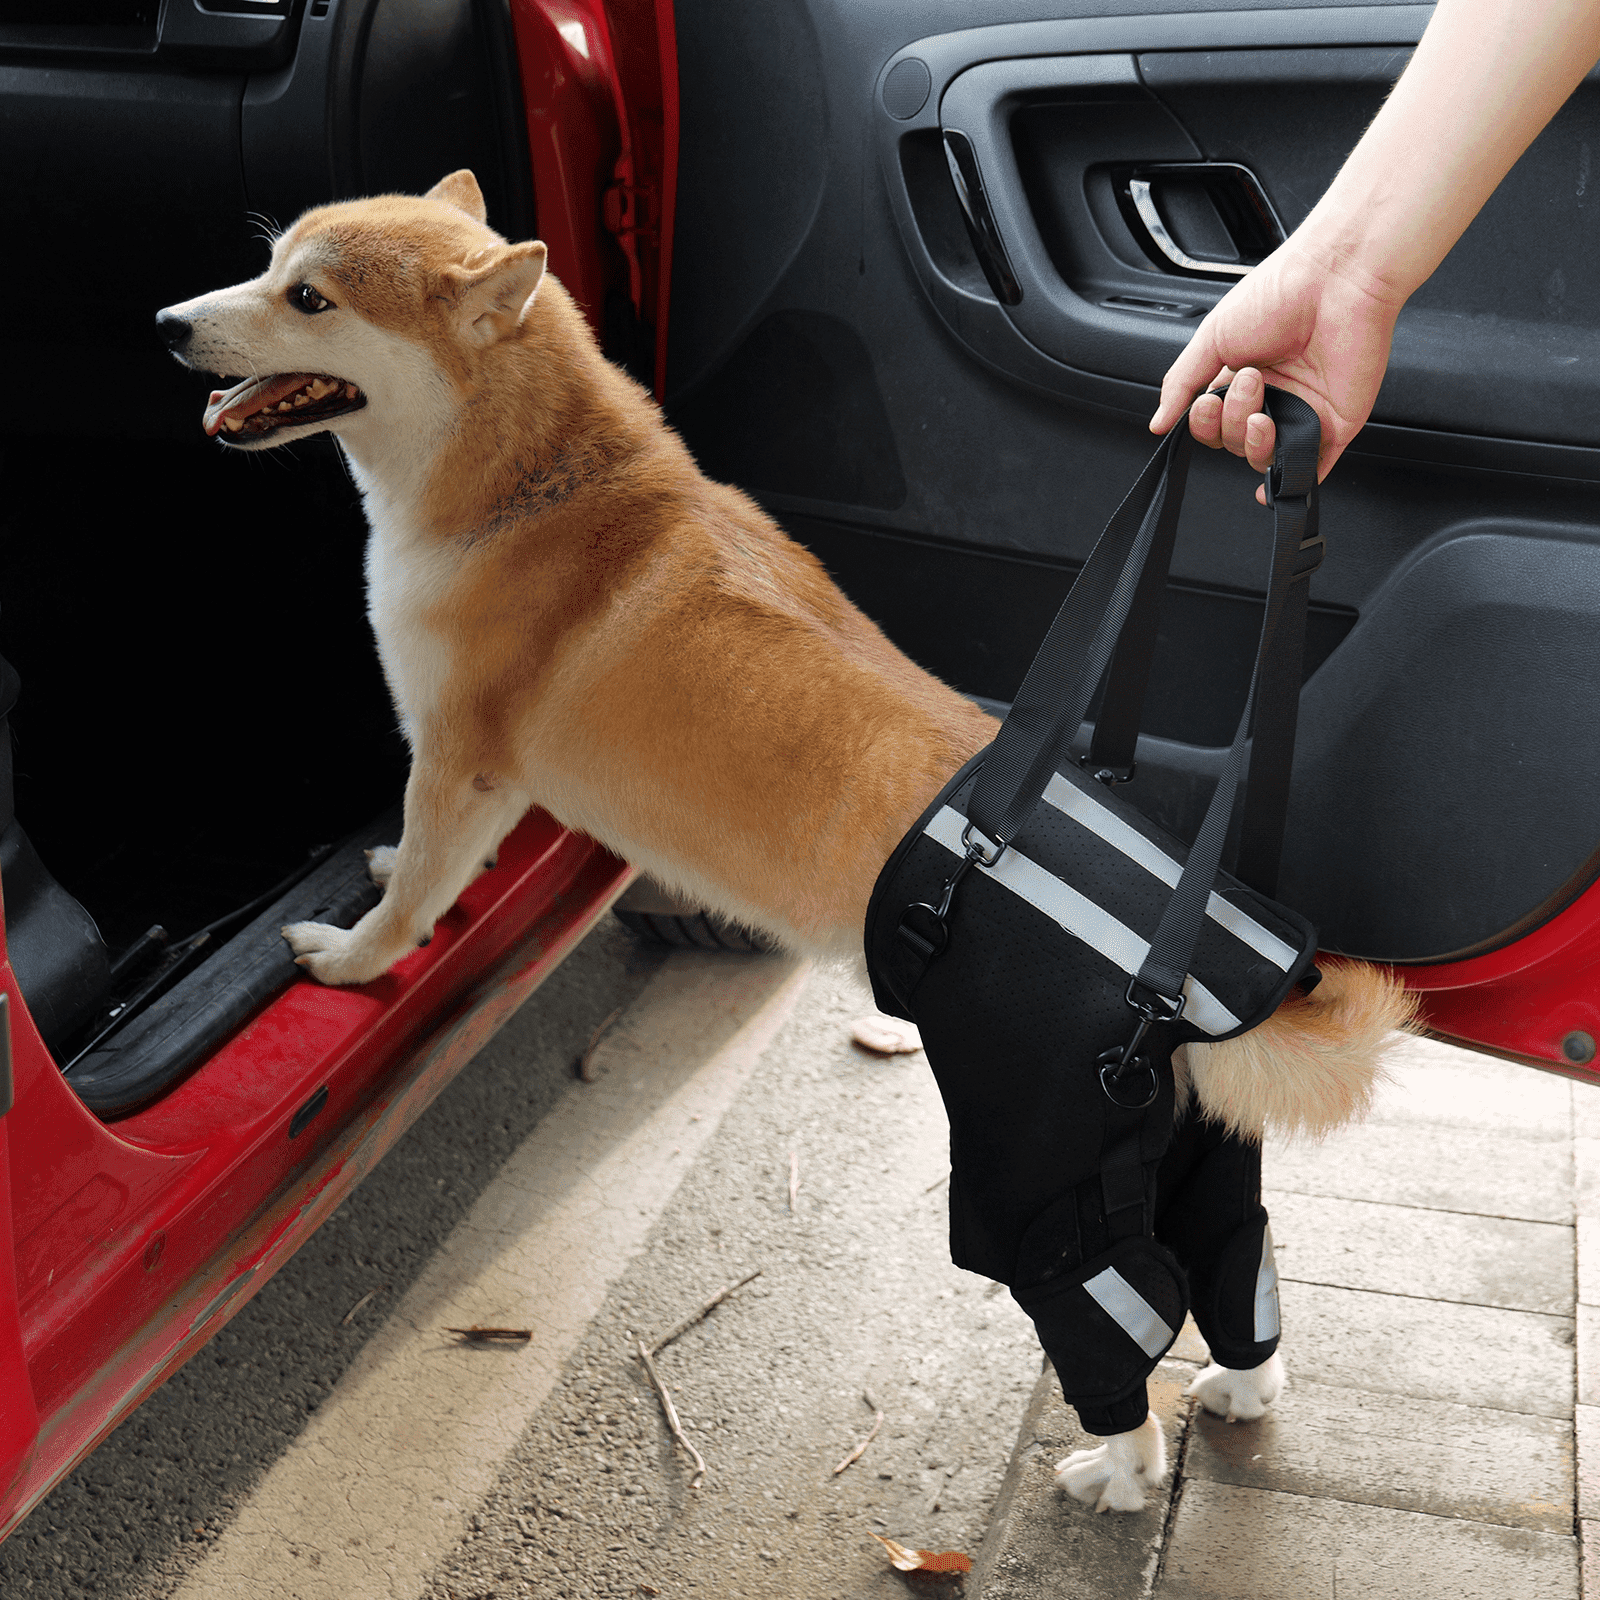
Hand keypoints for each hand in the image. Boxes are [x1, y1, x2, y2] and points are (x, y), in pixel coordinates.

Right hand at [1148, 238, 1405, 501]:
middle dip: (1231, 421)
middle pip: (1233, 441)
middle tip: (1249, 382)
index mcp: (1243, 376)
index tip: (1204, 402)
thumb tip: (1157, 424)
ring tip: (1263, 409)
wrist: (1335, 279)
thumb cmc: (1280, 292)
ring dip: (1253, 442)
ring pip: (1263, 456)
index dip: (1203, 423)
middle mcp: (1274, 397)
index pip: (1212, 422)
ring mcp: (1304, 412)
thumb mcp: (1211, 337)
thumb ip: (1181, 383)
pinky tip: (1268, 487)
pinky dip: (1288, 483)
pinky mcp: (1335, 425)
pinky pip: (1310, 468)